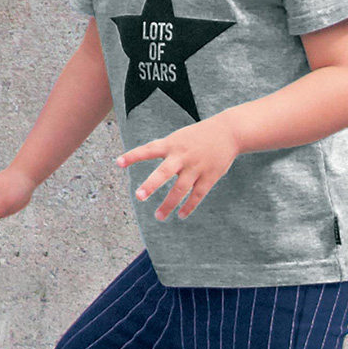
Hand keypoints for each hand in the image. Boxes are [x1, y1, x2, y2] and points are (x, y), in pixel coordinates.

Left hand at [116, 114, 238, 220]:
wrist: (229, 132)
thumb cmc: (198, 136)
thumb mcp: (179, 137)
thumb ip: (164, 149)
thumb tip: (146, 158)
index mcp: (172, 144)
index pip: (149, 149)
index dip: (133, 156)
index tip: (118, 163)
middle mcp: (182, 156)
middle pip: (164, 172)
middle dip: (151, 185)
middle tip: (139, 196)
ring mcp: (196, 167)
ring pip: (180, 190)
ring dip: (168, 205)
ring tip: (159, 216)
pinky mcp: (209, 176)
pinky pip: (197, 195)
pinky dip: (188, 206)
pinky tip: (181, 215)